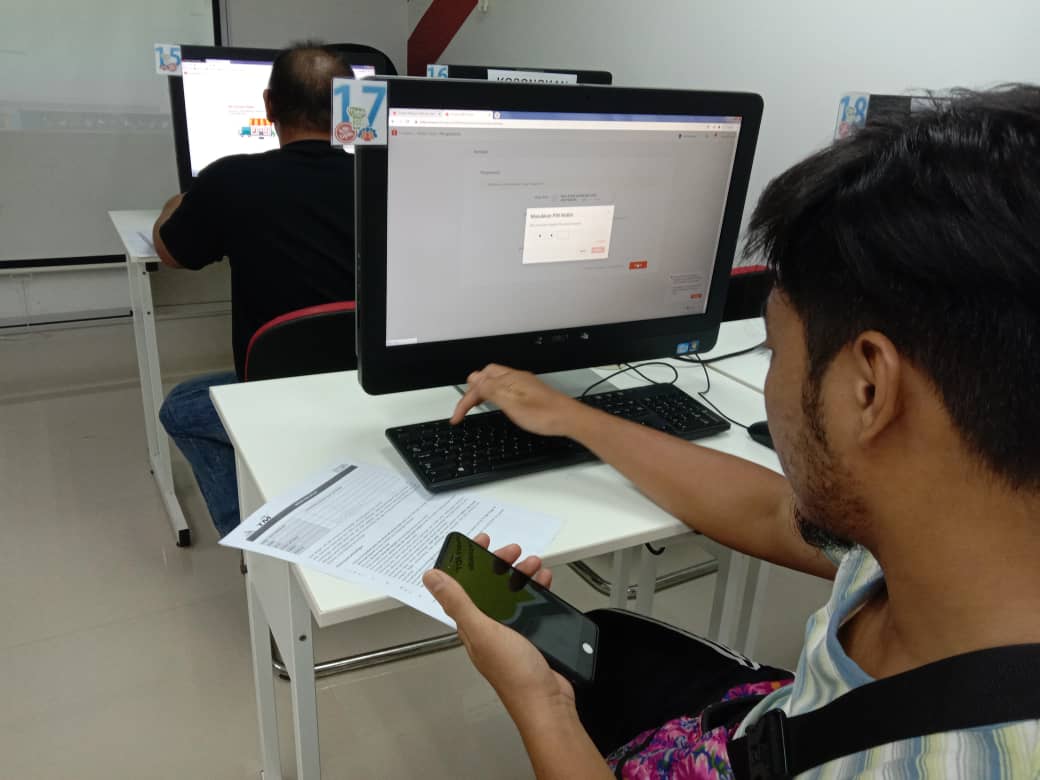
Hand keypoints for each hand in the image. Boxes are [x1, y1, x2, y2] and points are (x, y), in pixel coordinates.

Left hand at [423, 533, 574, 720]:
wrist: (548, 701)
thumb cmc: (515, 675)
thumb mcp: (483, 630)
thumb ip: (458, 602)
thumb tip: (431, 578)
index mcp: (472, 625)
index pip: (463, 585)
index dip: (469, 562)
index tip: (479, 542)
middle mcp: (489, 627)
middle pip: (490, 586)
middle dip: (500, 564)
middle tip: (512, 551)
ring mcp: (510, 631)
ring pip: (512, 593)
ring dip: (521, 575)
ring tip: (533, 564)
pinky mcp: (531, 635)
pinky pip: (531, 604)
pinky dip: (538, 590)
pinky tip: (545, 583)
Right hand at [450, 364, 587, 436]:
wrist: (569, 419)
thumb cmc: (546, 414)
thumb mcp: (513, 404)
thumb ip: (492, 391)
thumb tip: (474, 380)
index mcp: (509, 379)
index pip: (478, 384)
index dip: (464, 401)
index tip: (456, 417)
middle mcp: (516, 377)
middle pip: (485, 375)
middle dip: (471, 390)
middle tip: (464, 408)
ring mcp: (523, 384)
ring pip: (495, 380)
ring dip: (481, 391)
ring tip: (474, 405)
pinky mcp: (529, 391)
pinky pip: (504, 386)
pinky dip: (493, 393)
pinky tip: (496, 403)